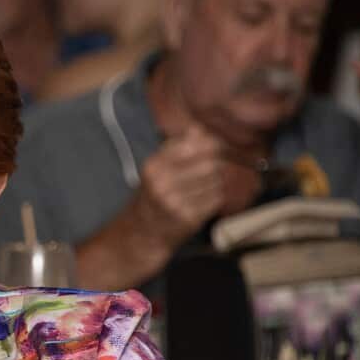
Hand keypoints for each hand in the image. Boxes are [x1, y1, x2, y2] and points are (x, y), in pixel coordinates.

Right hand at [134, 126, 255, 245]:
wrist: (143, 231)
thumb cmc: (154, 192)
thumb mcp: (157, 165)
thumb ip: (178, 145)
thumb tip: (199, 128)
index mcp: (153, 166)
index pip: (195, 145)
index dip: (211, 144)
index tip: (214, 147)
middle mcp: (162, 183)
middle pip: (210, 163)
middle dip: (214, 166)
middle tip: (208, 170)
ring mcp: (175, 203)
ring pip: (216, 182)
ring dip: (215, 183)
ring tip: (200, 187)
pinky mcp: (189, 218)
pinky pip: (216, 199)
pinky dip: (214, 198)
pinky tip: (201, 200)